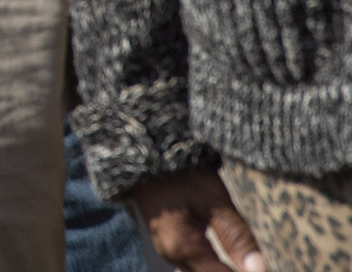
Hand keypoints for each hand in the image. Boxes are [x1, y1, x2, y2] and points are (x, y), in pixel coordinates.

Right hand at [128, 169, 265, 271]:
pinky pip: (198, 265)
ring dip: (226, 269)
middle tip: (262, 264)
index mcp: (183, 248)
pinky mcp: (172, 244)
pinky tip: (232, 260)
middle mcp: (173, 256)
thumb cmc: (181, 174)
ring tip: (249, 263)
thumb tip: (260, 268)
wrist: (146, 156)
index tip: (268, 267)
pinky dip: (215, 266)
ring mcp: (170, 251)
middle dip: (236, 271)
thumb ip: (237, 236)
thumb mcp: (213, 200)